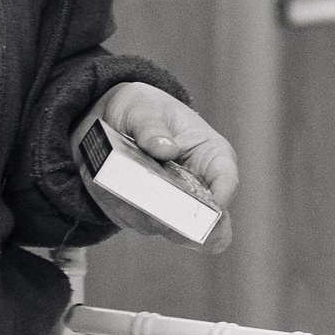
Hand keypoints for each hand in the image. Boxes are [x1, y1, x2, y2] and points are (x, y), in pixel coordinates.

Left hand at [76, 81, 238, 253]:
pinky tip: (108, 188)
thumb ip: (152, 127)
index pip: (225, 179)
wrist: (111, 120)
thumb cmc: (142, 109)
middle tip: (164, 219)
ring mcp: (170, 205)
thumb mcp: (145, 109)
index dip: (221, 197)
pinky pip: (133, 221)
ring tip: (121, 187)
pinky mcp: (143, 214)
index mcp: (209, 155)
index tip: (212, 209)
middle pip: (202, 219)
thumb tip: (166, 149)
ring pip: (163, 225)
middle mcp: (195, 187)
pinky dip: (119, 208)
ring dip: (140, 212)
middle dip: (183, 223)